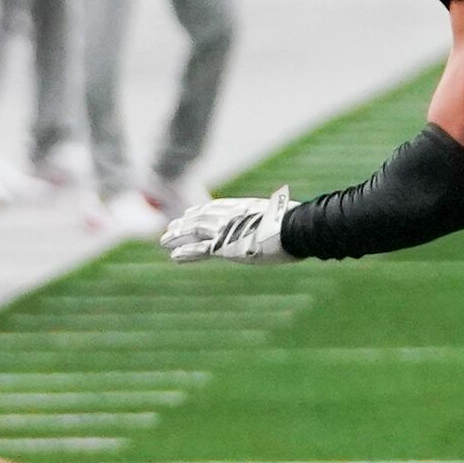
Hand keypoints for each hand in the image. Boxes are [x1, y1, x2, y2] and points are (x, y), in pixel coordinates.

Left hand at [160, 186, 299, 264]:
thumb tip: (296, 220)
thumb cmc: (299, 223)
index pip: (217, 206)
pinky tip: (173, 256)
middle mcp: (231, 215)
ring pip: (194, 231)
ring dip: (177, 236)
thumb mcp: (287, 215)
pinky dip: (185, 252)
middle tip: (171, 227)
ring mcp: (227, 230)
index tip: (190, 212)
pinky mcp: (225, 246)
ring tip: (164, 241)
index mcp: (245, 206)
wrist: (296, 227)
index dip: (201, 210)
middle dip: (184, 222)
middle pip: (201, 217)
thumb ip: (280, 218)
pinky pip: (200, 250)